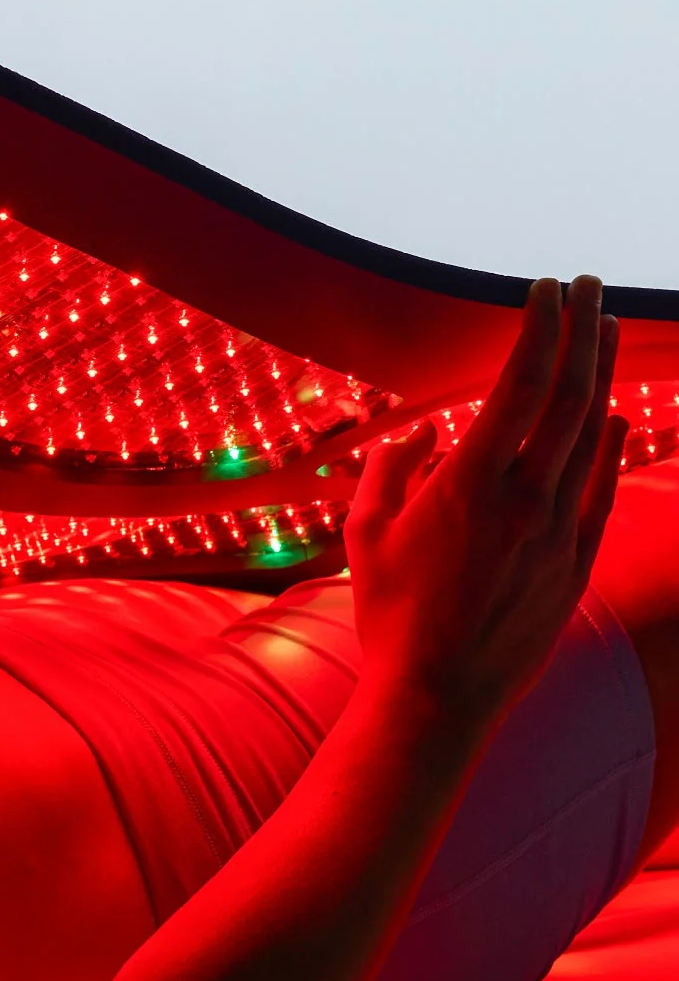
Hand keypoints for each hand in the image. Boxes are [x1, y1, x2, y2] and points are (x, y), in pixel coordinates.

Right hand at [345, 274, 625, 731]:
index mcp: (468, 483)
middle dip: (580, 332)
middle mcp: (524, 499)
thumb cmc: (389, 614)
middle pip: (567, 397)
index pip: (518, 385)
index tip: (548, 287)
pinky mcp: (574, 563)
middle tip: (589, 285)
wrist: (437, 695)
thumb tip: (422, 433)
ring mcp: (557, 531)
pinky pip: (601, 490)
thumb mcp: (365, 534)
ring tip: (605, 330)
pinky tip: (614, 416)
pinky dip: (611, 446)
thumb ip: (390, 471)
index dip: (539, 329)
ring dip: (599, 376)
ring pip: (590, 435)